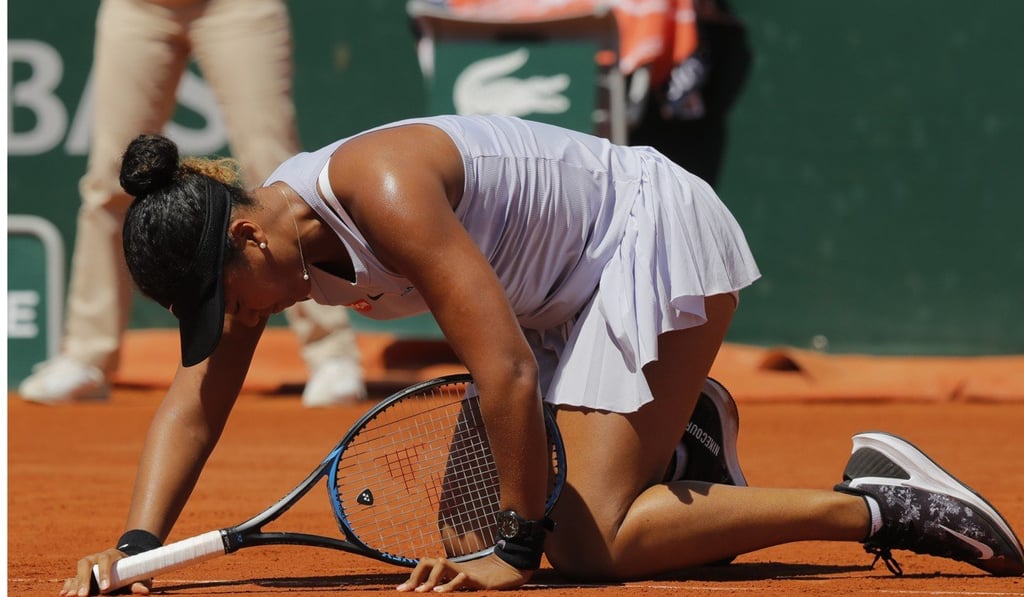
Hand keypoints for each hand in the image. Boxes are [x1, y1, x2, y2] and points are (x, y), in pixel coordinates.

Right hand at [59, 548, 150, 595]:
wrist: (122, 564)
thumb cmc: (129, 571)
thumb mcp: (135, 575)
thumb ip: (138, 583)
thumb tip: (144, 591)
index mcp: (111, 555)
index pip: (106, 560)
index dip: (104, 573)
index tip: (105, 588)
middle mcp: (96, 557)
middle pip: (86, 563)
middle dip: (84, 579)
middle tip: (83, 595)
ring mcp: (87, 564)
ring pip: (78, 570)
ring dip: (74, 583)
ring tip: (71, 596)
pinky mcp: (80, 573)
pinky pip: (72, 577)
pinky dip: (68, 585)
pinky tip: (64, 593)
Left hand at [396, 552, 532, 591]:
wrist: (512, 568)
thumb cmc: (490, 577)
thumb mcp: (468, 582)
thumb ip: (453, 583)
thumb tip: (438, 590)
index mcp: (451, 569)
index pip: (426, 565)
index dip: (412, 576)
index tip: (402, 590)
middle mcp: (455, 567)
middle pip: (428, 562)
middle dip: (414, 576)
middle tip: (405, 591)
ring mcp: (465, 570)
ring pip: (441, 565)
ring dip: (429, 579)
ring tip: (420, 592)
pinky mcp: (477, 578)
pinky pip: (460, 578)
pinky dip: (449, 585)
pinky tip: (440, 593)